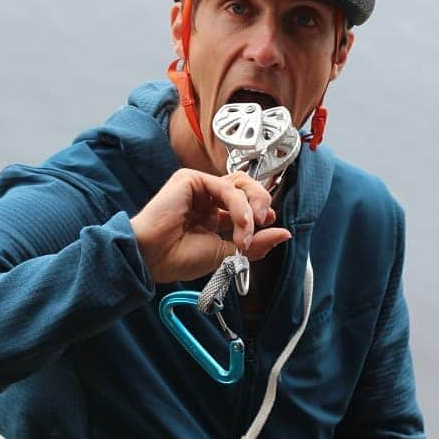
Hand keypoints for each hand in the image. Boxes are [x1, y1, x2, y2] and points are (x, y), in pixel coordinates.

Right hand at [130, 168, 290, 283]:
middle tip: (265, 222)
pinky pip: (226, 187)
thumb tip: (285, 234)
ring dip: (251, 207)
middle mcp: (206, 199)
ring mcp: (198, 187)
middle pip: (246, 186)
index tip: (269, 223)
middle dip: (261, 202)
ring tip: (248, 230)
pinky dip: (239, 207)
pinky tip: (240, 224)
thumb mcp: (228, 254)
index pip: (245, 203)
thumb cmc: (179, 259)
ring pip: (239, 184)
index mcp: (212, 216)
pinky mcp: (190, 179)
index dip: (260, 209)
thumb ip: (256, 243)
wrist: (153, 258)